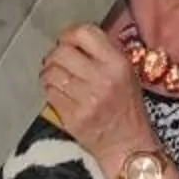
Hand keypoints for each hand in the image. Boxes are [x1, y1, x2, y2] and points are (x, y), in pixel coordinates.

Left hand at [39, 24, 156, 166]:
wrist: (128, 145)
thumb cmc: (127, 108)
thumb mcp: (127, 74)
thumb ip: (104, 53)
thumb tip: (73, 37)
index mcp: (118, 64)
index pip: (84, 33)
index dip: (69, 34)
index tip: (66, 41)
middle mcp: (102, 79)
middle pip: (61, 52)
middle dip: (55, 56)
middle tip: (59, 62)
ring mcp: (87, 99)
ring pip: (51, 73)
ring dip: (50, 74)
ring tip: (59, 79)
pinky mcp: (73, 117)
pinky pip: (50, 94)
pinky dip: (51, 92)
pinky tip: (61, 95)